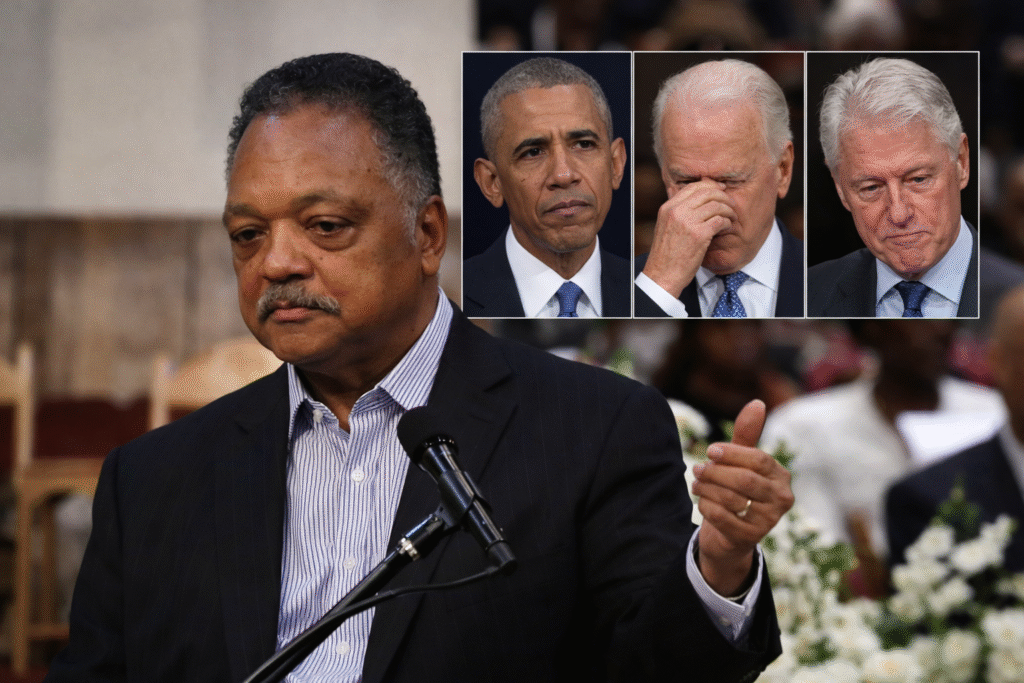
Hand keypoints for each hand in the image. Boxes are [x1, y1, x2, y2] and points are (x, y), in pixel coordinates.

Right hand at [641, 179, 736, 297]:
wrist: (662, 274)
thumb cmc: (666, 255)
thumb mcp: (666, 226)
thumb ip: (679, 213)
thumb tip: (699, 202)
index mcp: (668, 208)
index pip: (693, 187)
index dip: (711, 186)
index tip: (721, 190)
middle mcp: (677, 212)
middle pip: (707, 193)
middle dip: (723, 196)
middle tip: (731, 204)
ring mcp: (688, 222)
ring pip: (716, 205)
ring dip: (728, 211)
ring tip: (731, 218)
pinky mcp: (699, 235)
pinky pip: (720, 220)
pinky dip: (727, 222)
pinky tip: (726, 228)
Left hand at [692, 399, 793, 595]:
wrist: (729, 534)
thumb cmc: (736, 490)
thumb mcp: (739, 461)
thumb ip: (746, 435)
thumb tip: (757, 402)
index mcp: (781, 476)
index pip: (758, 459)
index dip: (731, 453)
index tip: (710, 450)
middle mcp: (781, 499)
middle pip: (745, 480)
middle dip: (715, 472)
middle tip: (697, 469)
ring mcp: (769, 521)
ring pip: (732, 499)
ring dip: (706, 489)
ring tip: (696, 484)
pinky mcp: (751, 538)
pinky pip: (722, 518)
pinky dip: (707, 507)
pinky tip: (702, 502)